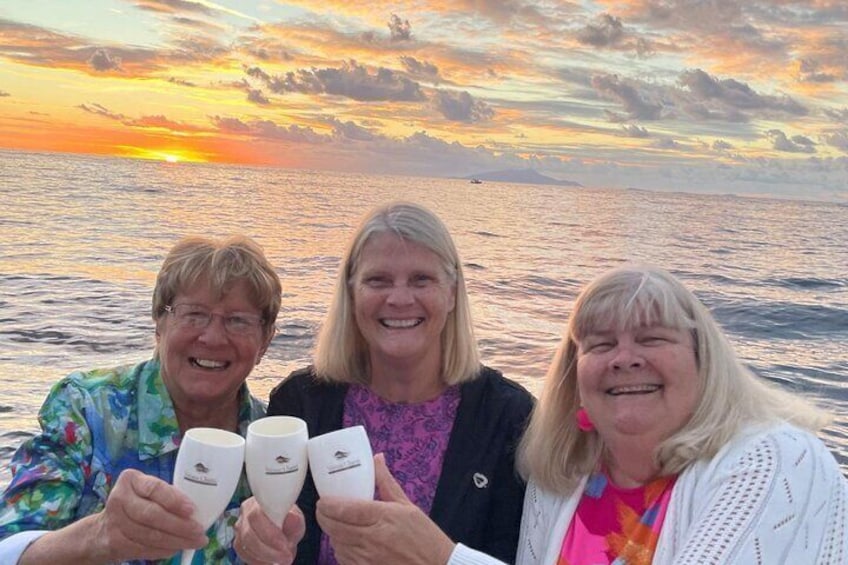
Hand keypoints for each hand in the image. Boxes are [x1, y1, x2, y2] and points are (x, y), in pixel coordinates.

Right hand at [21, 468, 206, 563]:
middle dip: (180, 526)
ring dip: (175, 541)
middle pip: (152, 515)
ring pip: (149, 535)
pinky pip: (143, 549)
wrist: (102, 529)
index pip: (155, 488)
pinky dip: (163, 550)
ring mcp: (114, 522)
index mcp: (131, 480)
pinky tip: (176, 549)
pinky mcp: (114, 542)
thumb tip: (196, 511)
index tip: (192, 510)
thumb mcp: (148, 492)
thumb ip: (168, 496)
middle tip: (199, 533)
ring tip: (193, 543)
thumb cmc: (137, 504)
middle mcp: (119, 498)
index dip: (174, 500)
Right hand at [234, 497, 304, 564]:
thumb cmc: (288, 520)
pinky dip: (259, 562)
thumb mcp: (296, 519)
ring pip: (245, 547)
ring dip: (265, 557)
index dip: (270, 534)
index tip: (285, 545)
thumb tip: (292, 519)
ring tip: (283, 560)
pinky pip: (244, 555)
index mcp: (257, 502)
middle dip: (269, 550)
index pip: (256, 516)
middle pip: (248, 535)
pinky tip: (272, 562)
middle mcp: (244, 514)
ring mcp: (239, 529)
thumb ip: (294, 519)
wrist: (283, 528)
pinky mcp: (239, 544)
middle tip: (286, 557)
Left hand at [316, 453, 455, 564]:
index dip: (328, 504)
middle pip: (334, 527)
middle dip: (324, 517)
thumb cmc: (425, 538)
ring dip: (333, 534)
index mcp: (384, 517)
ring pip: (337, 544)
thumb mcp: (408, 505)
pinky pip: (344, 559)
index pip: (345, 509)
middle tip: (324, 509)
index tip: (324, 499)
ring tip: (339, 525)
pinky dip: (342, 550)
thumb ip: (386, 482)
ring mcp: (368, 559)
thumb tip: (377, 459)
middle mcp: (373, 539)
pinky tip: (349, 543)